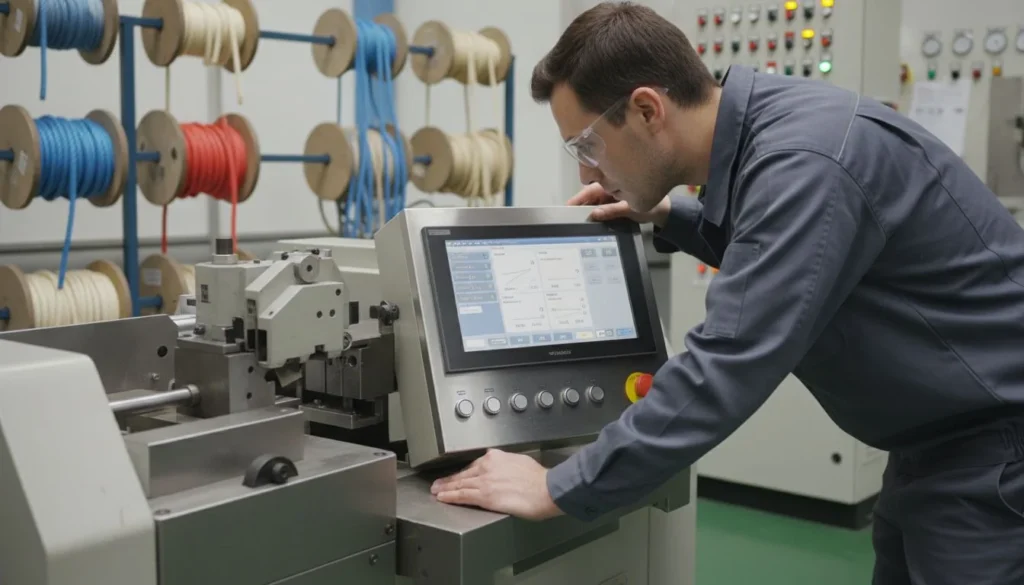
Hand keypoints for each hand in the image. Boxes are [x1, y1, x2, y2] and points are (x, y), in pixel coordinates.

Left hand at [430, 449, 562, 520]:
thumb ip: (508, 465)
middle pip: (464, 473)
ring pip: (459, 484)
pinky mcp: (484, 495)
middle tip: (438, 483)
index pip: (474, 465)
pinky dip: (450, 496)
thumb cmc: (540, 479)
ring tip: (437, 491)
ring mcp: (484, 481)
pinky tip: (443, 498)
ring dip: (446, 487)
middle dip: (450, 479)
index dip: (464, 472)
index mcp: (496, 457)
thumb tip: (506, 471)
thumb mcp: (521, 462)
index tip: (458, 475)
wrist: (546, 489)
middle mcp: (487, 466)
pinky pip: (461, 495)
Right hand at [567, 183, 670, 227]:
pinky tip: (592, 222)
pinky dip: (596, 215)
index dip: (577, 199)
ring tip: (578, 222)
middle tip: (570, 219)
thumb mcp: (630, 209)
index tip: (567, 207)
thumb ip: (612, 211)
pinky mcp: (611, 204)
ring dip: (587, 212)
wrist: (662, 211)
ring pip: (592, 204)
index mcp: (611, 185)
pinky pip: (599, 209)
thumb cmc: (650, 205)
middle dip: (579, 207)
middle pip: (588, 198)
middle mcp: (607, 189)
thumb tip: (595, 214)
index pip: (588, 191)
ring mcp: (608, 197)